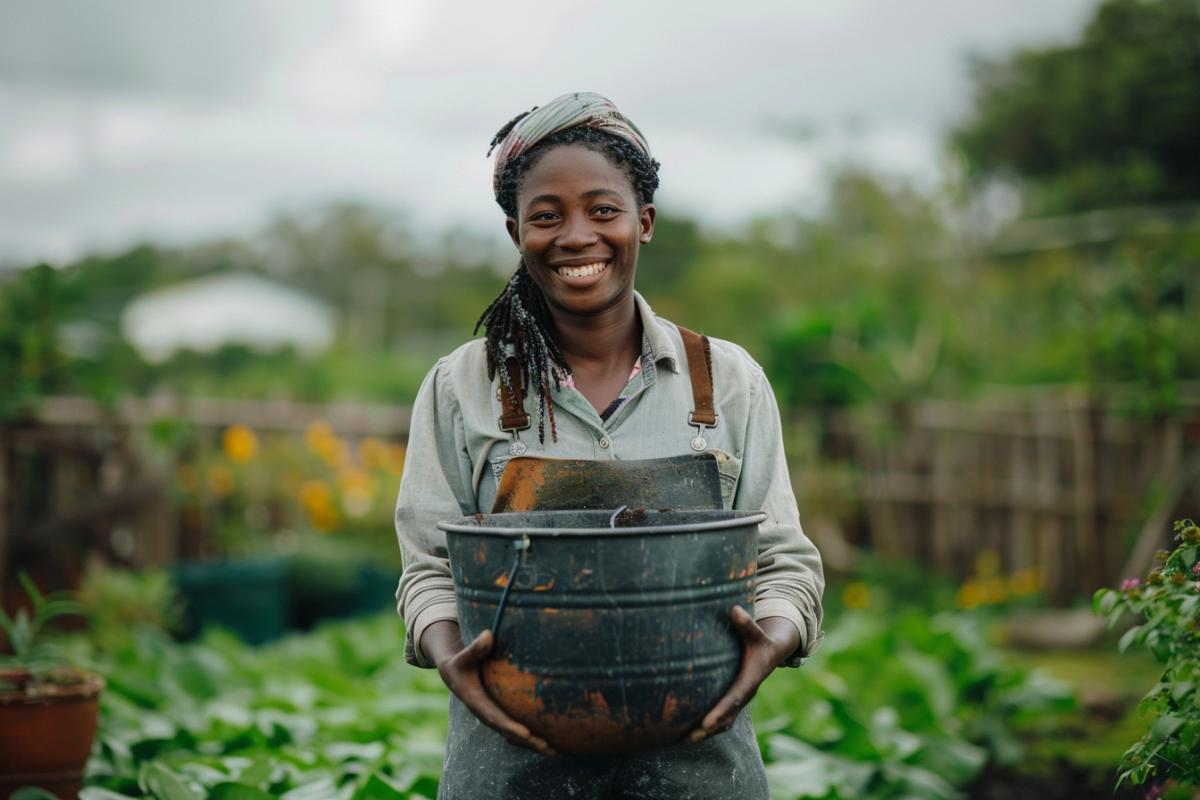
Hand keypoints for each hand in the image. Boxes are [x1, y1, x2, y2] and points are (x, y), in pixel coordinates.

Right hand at [423, 620, 556, 756]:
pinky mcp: (498, 715)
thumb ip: (475, 648)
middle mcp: (485, 714)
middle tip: (550, 748)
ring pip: (514, 735)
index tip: (527, 734)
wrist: (453, 673)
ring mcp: (492, 716)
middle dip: (529, 742)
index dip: (511, 727)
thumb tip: (488, 635)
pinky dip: (530, 738)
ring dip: (533, 744)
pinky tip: (548, 741)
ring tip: (555, 751)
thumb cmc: (460, 662)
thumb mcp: (464, 656)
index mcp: (477, 702)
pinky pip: (515, 730)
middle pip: (509, 732)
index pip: (496, 718)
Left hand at [688, 607, 799, 743]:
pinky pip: (720, 716)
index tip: (705, 723)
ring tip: (681, 740)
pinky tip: (685, 729)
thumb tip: (734, 611)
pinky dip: (705, 726)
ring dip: (704, 732)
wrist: (771, 652)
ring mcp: (738, 699)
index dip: (719, 712)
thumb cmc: (760, 640)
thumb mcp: (757, 632)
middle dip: (708, 729)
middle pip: (726, 717)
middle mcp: (744, 694)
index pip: (733, 699)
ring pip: (723, 721)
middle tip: (687, 738)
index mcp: (750, 681)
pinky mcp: (732, 698)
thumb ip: (746, 624)